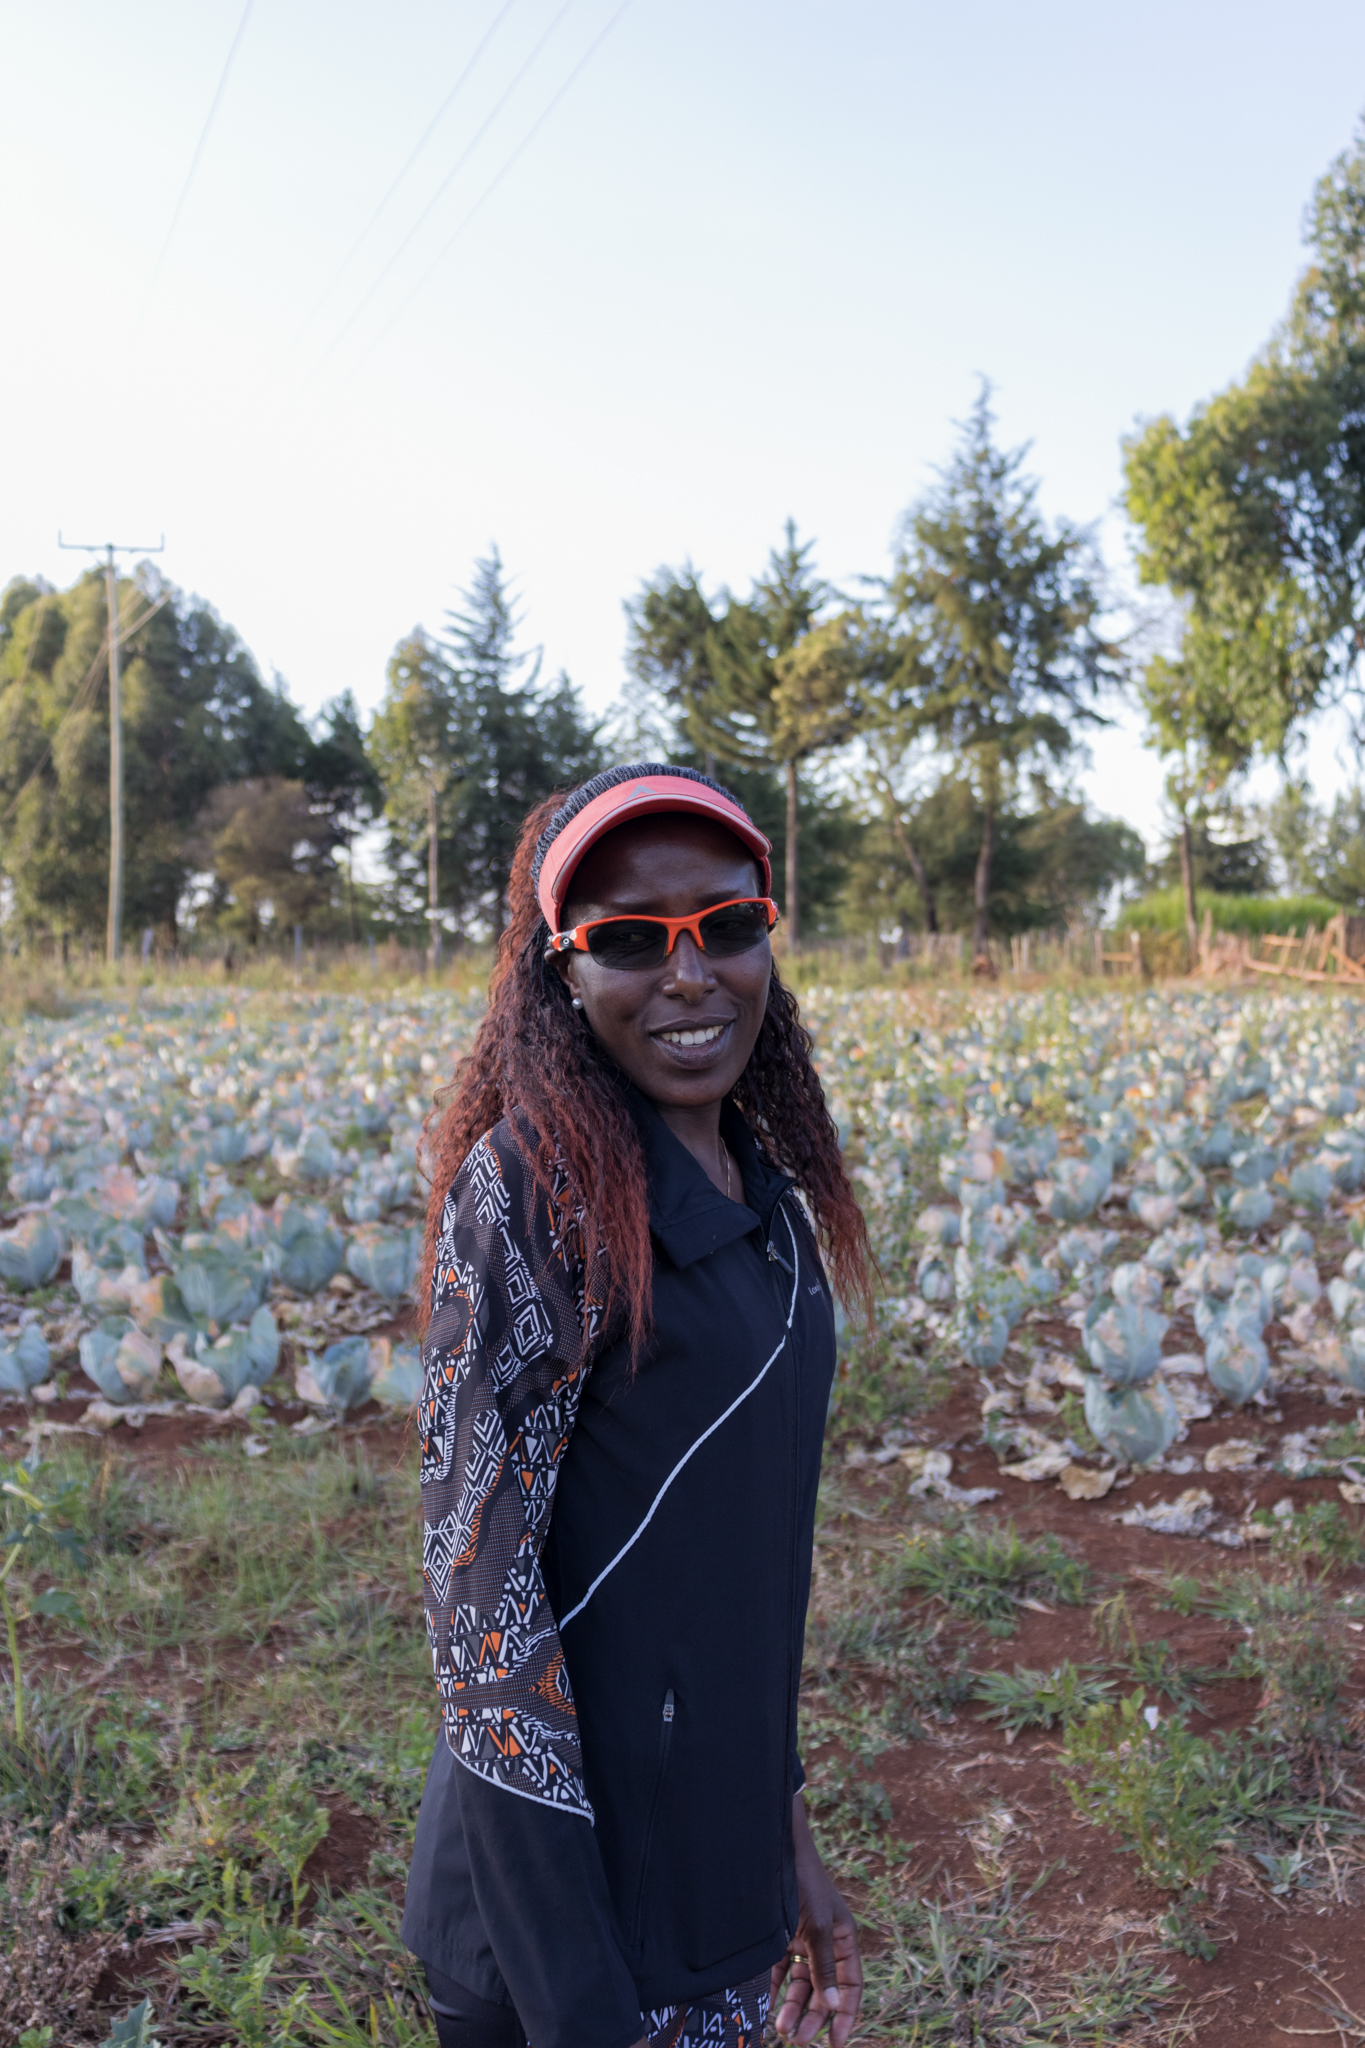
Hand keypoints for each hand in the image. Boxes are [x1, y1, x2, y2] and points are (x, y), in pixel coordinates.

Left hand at [771, 1794, 861, 2045]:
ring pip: (800, 1985)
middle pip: (823, 1990)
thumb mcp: (817, 1926)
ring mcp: (801, 1941)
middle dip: (813, 2016)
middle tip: (798, 2039)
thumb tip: (834, 2003)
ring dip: (792, 2007)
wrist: (774, 1851)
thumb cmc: (804, 1884)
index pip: (850, 1985)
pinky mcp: (779, 1938)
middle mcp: (824, 1943)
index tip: (835, 2043)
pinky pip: (779, 1972)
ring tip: (781, 2029)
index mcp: (843, 1939)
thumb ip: (825, 1966)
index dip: (845, 2014)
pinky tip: (766, 2007)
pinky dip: (774, 1990)